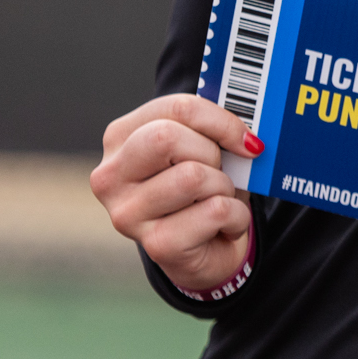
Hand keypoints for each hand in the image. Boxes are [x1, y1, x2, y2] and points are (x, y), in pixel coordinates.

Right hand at [91, 93, 258, 292]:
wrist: (207, 250)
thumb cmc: (205, 188)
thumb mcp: (204, 147)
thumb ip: (214, 128)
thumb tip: (247, 135)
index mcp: (120, 137)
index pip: (176, 108)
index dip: (221, 120)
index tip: (246, 138)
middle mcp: (110, 176)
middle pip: (167, 138)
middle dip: (212, 153)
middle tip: (222, 172)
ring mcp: (127, 213)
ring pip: (192, 177)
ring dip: (224, 187)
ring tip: (219, 200)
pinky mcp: (155, 244)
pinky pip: (214, 211)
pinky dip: (237, 216)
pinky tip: (226, 226)